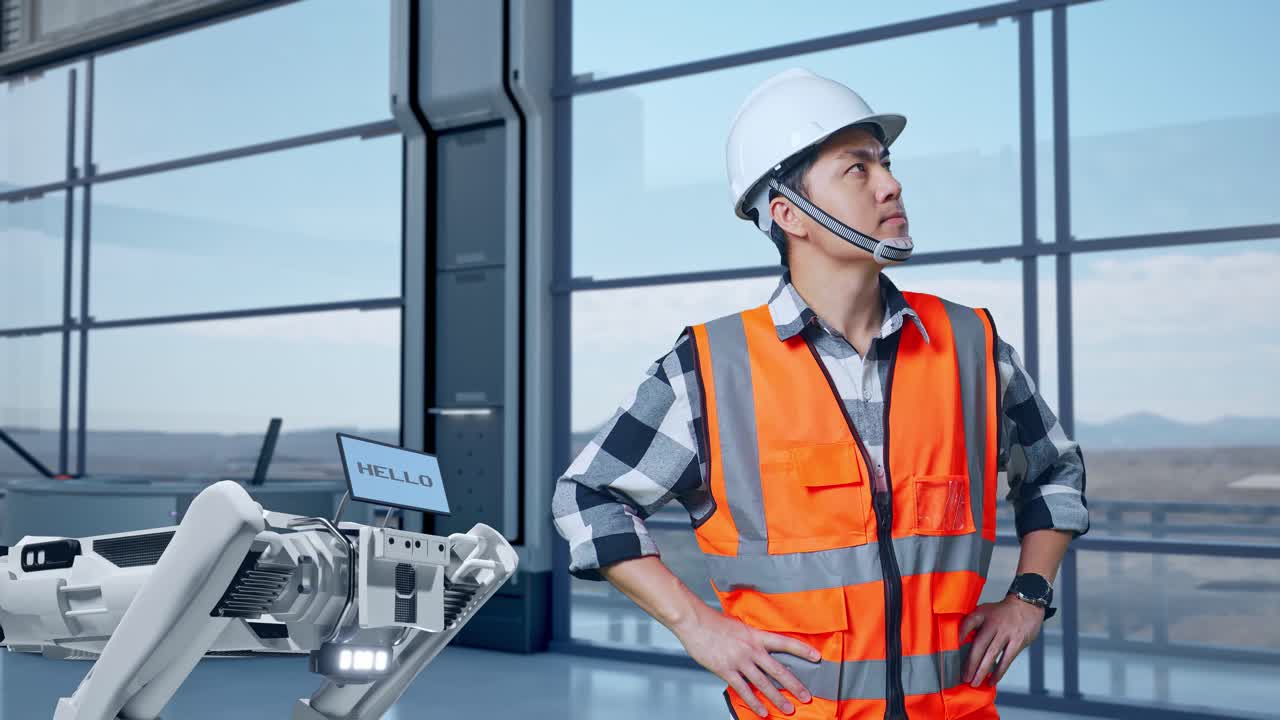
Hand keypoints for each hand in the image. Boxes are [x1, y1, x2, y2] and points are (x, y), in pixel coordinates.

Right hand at [671, 603, 819, 716]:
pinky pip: (743, 690)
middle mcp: (751, 649)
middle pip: (778, 670)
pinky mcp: (726, 670)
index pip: (785, 643)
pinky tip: (762, 711)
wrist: (695, 622)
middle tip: (806, 697)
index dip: (802, 650)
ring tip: (789, 709)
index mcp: (756, 636)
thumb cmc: (715, 623)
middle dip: (794, 685)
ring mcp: (739, 661)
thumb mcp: (740, 627)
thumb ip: (752, 640)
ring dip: (777, 698)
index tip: (817, 657)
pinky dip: (754, 702)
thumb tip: (762, 650)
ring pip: (763, 683)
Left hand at [960, 595, 1044, 687]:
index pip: (967, 623)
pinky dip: (999, 672)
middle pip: (979, 645)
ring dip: (982, 671)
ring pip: (992, 655)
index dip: (959, 635)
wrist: (1026, 606)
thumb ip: (972, 624)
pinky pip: (1006, 660)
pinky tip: (992, 681)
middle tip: (963, 677)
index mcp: (981, 614)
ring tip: (975, 682)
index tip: (950, 648)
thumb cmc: (1000, 612)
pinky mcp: (1017, 642)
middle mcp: (993, 624)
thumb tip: (957, 640)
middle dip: (970, 664)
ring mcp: (1005, 633)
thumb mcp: (984, 611)